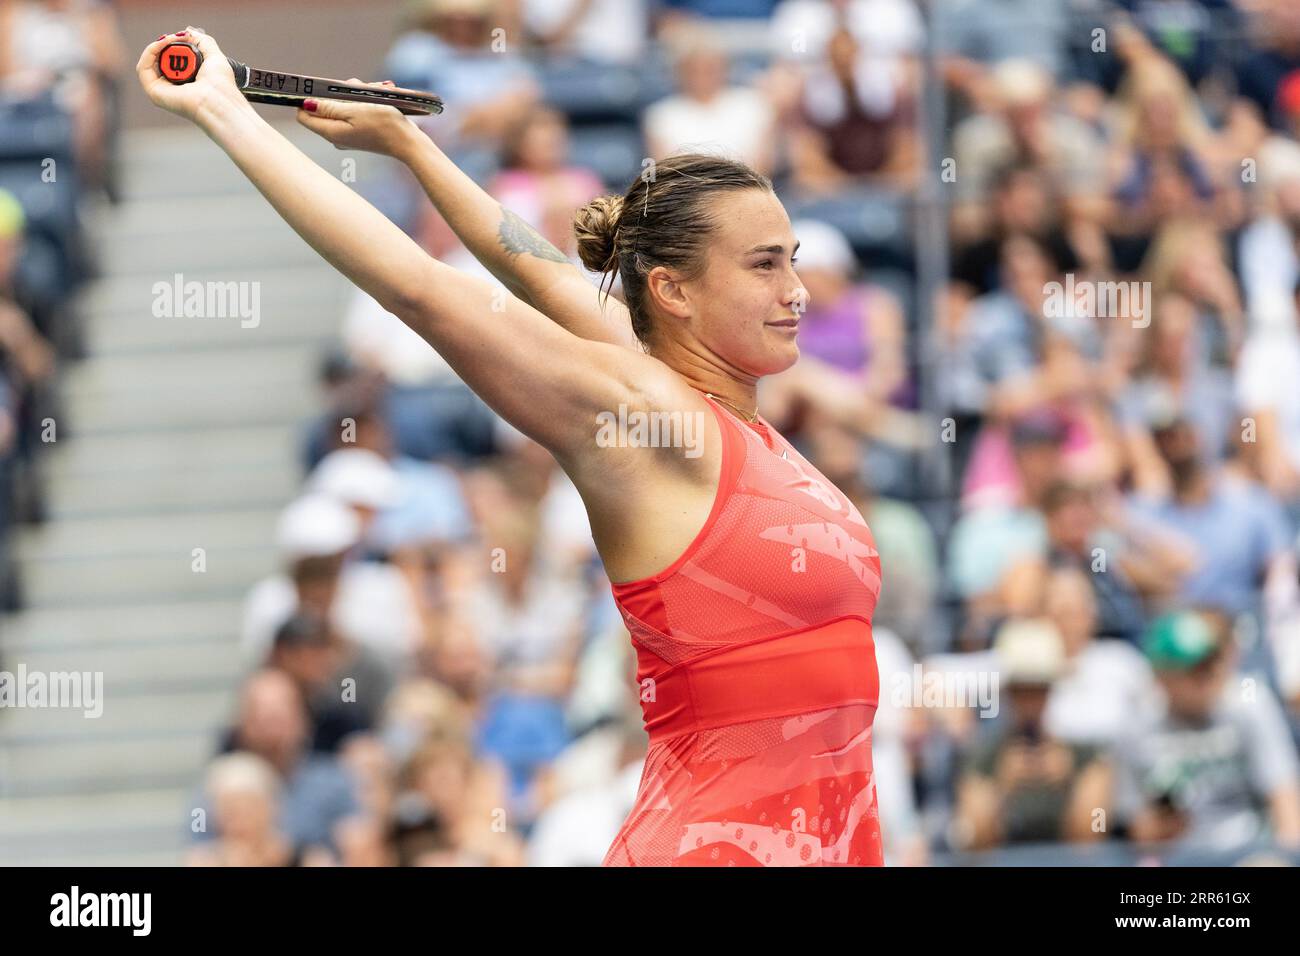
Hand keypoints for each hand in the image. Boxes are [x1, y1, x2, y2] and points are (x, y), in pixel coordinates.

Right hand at [136, 27, 243, 125]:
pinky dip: (150, 52)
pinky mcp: (154, 93)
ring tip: (170, 39)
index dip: (172, 45)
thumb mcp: (214, 56)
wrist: (219, 101)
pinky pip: (143, 68)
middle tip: (175, 37)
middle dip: (165, 44)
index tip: (181, 36)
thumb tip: (186, 31)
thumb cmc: (221, 85)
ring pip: (149, 62)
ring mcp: (162, 91)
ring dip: (157, 45)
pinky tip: (162, 44)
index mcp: (185, 82)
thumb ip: (202, 41)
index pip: (170, 60)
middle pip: (158, 60)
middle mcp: (172, 88)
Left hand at [295, 82, 417, 157]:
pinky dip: (362, 104)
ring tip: (372, 91)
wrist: (408, 143)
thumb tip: (306, 104)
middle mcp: (336, 136)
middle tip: (357, 88)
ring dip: (354, 95)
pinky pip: (353, 113)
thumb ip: (328, 107)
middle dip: (337, 94)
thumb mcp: (354, 110)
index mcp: (331, 132)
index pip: (304, 115)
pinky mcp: (359, 134)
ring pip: (341, 107)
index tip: (320, 87)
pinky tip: (377, 98)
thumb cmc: (384, 125)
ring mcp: (348, 136)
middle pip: (324, 108)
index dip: (307, 99)